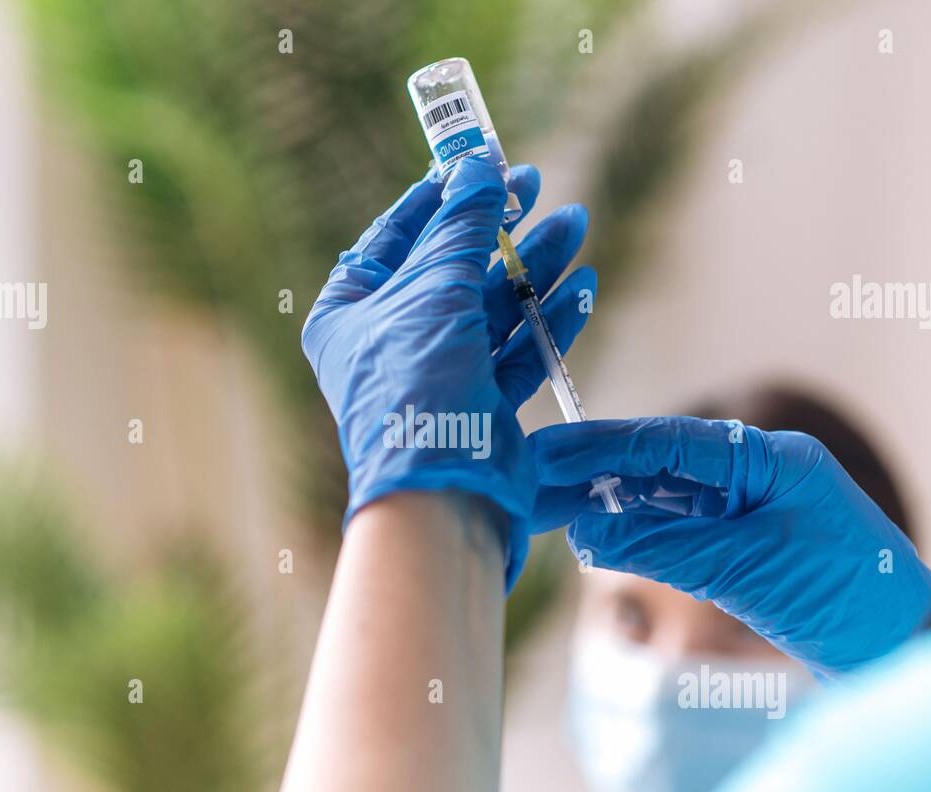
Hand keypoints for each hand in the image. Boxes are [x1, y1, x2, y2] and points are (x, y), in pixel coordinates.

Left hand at [304, 156, 595, 585]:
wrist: (441, 488)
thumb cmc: (418, 382)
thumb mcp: (436, 286)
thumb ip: (461, 223)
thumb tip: (477, 165)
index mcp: (350, 310)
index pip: (394, 237)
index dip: (437, 197)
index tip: (476, 163)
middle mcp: (389, 341)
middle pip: (451, 269)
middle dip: (500, 230)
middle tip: (540, 188)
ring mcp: (436, 375)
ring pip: (490, 309)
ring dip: (533, 271)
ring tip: (576, 227)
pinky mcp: (479, 406)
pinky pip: (515, 352)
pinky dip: (547, 323)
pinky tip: (580, 290)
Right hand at [529, 416, 930, 675]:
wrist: (904, 651)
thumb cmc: (846, 599)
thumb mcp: (746, 568)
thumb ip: (663, 546)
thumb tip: (587, 532)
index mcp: (770, 458)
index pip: (668, 441)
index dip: (600, 447)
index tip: (545, 452)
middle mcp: (757, 473)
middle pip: (658, 464)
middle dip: (593, 472)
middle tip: (528, 480)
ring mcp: (751, 510)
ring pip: (663, 497)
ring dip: (608, 504)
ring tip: (545, 509)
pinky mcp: (745, 546)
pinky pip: (678, 530)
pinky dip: (637, 535)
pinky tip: (595, 538)